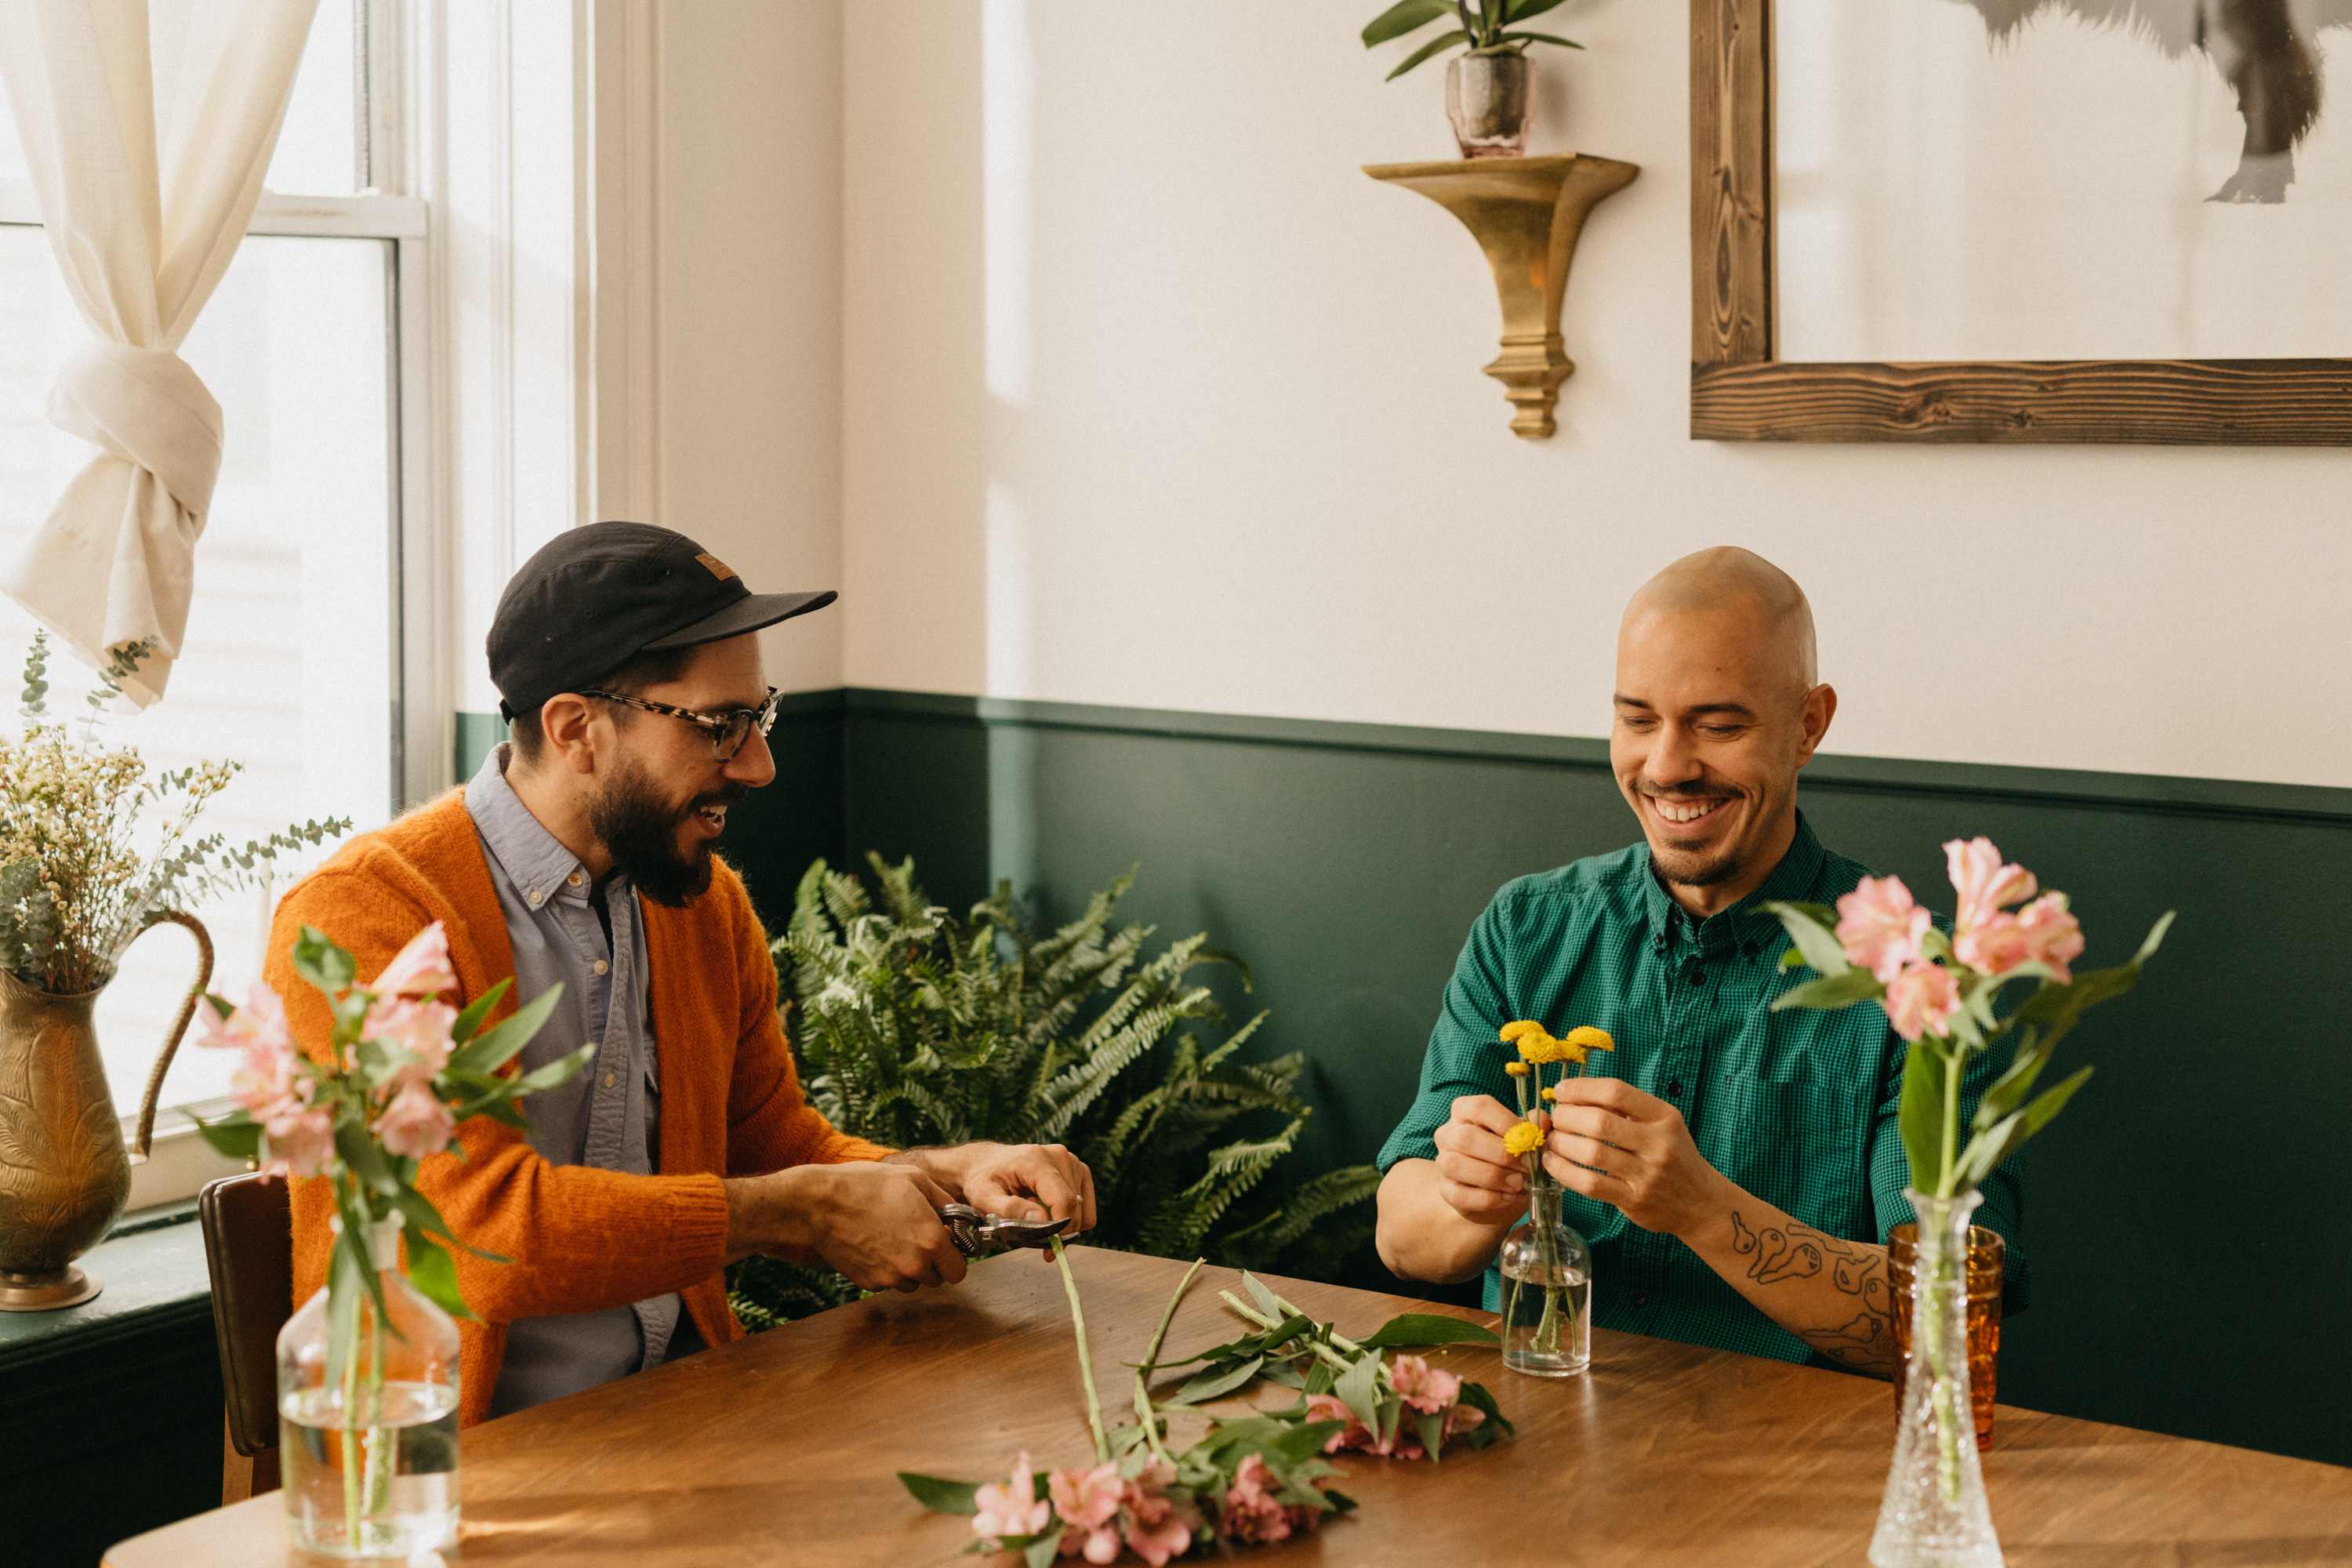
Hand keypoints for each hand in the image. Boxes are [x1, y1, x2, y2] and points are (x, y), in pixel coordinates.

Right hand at [738, 1161, 969, 1293]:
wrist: (819, 1204)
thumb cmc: (866, 1186)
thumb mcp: (914, 1179)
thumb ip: (944, 1200)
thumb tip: (957, 1216)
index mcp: (931, 1240)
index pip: (959, 1271)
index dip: (953, 1257)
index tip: (945, 1246)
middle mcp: (914, 1265)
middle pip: (937, 1280)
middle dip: (932, 1263)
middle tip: (917, 1238)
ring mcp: (890, 1277)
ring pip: (912, 1283)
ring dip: (909, 1269)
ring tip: (893, 1239)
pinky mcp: (868, 1283)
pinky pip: (888, 1283)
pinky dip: (886, 1270)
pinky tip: (874, 1245)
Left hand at [911, 1142, 1096, 1233]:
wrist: (986, 1163)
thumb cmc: (983, 1179)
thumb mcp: (983, 1197)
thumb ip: (1010, 1209)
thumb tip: (1040, 1219)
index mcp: (1036, 1160)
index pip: (1063, 1199)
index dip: (1060, 1229)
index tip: (1048, 1249)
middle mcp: (1059, 1156)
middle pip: (1074, 1207)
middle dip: (1059, 1231)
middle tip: (1037, 1241)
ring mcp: (1072, 1161)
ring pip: (1082, 1209)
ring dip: (1063, 1223)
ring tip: (1036, 1216)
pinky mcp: (1078, 1170)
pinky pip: (1086, 1205)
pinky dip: (1071, 1216)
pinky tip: (1049, 1211)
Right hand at [1429, 1095, 1534, 1227]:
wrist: (1497, 1191)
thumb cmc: (1509, 1156)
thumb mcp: (1523, 1138)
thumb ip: (1532, 1128)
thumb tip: (1544, 1120)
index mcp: (1465, 1110)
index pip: (1479, 1107)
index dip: (1507, 1124)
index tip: (1531, 1142)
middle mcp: (1448, 1133)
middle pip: (1465, 1137)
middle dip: (1502, 1154)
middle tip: (1529, 1167)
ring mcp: (1442, 1162)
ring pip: (1456, 1165)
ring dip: (1494, 1176)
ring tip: (1519, 1183)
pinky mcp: (1445, 1189)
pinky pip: (1460, 1194)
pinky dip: (1488, 1198)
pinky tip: (1508, 1197)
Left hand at [1543, 1077, 1731, 1238]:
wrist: (1701, 1202)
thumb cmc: (1673, 1156)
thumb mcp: (1661, 1124)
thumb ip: (1625, 1109)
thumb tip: (1573, 1095)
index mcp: (1665, 1116)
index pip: (1616, 1092)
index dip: (1582, 1088)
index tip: (1561, 1091)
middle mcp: (1658, 1144)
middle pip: (1599, 1121)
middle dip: (1566, 1116)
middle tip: (1555, 1118)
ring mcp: (1647, 1174)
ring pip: (1591, 1152)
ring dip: (1561, 1143)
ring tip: (1551, 1139)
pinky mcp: (1634, 1200)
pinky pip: (1590, 1184)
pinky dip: (1563, 1171)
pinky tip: (1552, 1162)